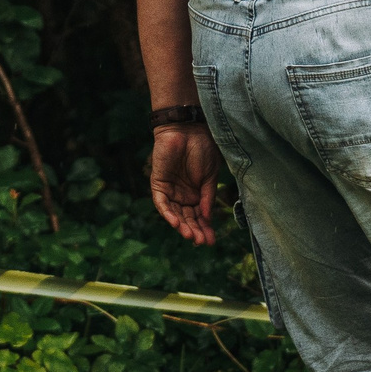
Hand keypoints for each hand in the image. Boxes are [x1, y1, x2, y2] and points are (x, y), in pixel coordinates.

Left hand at [150, 124, 221, 243]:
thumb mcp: (210, 177)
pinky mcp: (158, 184)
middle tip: (202, 242)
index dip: (205, 229)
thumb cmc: (202, 149)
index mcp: (197, 194)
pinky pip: (161, 203)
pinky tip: (176, 224)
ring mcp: (170, 190)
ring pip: (175, 214)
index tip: (212, 241)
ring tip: (191, 236)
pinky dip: (168, 214)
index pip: (199, 217)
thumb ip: (207, 197)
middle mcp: (183, 195)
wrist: (188, 129)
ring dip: (182, 226)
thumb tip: (207, 218)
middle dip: (195, 231)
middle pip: (188, 218)